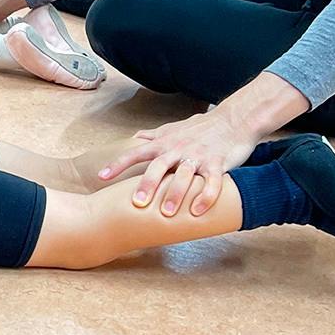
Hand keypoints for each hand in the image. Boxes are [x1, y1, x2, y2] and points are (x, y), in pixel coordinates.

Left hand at [99, 108, 260, 216]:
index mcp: (164, 143)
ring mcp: (197, 156)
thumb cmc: (200, 128)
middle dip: (147, 185)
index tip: (101, 177)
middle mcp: (177, 149)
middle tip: (137, 203)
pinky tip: (198, 211)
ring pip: (183, 175)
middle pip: (158, 166)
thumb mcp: (172, 128)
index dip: (118, 164)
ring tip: (167, 214)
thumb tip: (135, 138)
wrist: (234, 120)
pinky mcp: (218, 163)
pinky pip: (212, 182)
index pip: (136, 153)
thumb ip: (153, 135)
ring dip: (175, 194)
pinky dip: (206, 196)